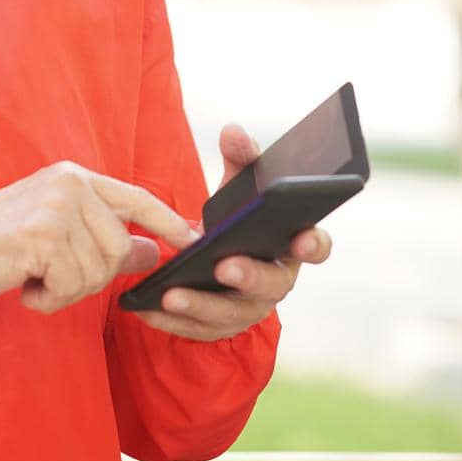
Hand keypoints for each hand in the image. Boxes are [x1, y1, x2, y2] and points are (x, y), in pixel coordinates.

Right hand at [0, 160, 196, 313]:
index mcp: (72, 177)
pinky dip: (47, 299)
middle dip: (91, 278)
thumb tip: (153, 249)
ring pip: (97, 271)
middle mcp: (69, 184)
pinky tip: (22, 286)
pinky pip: (70, 285)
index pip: (136, 197)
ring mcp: (56, 207)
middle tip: (50, 279)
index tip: (192, 238)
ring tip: (31, 279)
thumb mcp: (51, 235)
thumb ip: (101, 237)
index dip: (168, 220)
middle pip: (120, 247)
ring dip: (66, 290)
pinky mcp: (41, 236)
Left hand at [134, 123, 332, 341]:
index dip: (313, 244)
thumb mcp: (238, 188)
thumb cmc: (235, 219)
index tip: (302, 238)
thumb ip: (240, 159)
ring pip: (231, 313)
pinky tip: (146, 306)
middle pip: (272, 285)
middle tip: (226, 266)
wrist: (212, 260)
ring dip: (202, 305)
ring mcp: (248, 308)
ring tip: (172, 294)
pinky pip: (197, 330)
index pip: (315, 246)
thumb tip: (233, 131)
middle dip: (250, 276)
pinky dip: (172, 321)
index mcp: (289, 244)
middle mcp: (275, 281)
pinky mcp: (217, 327)